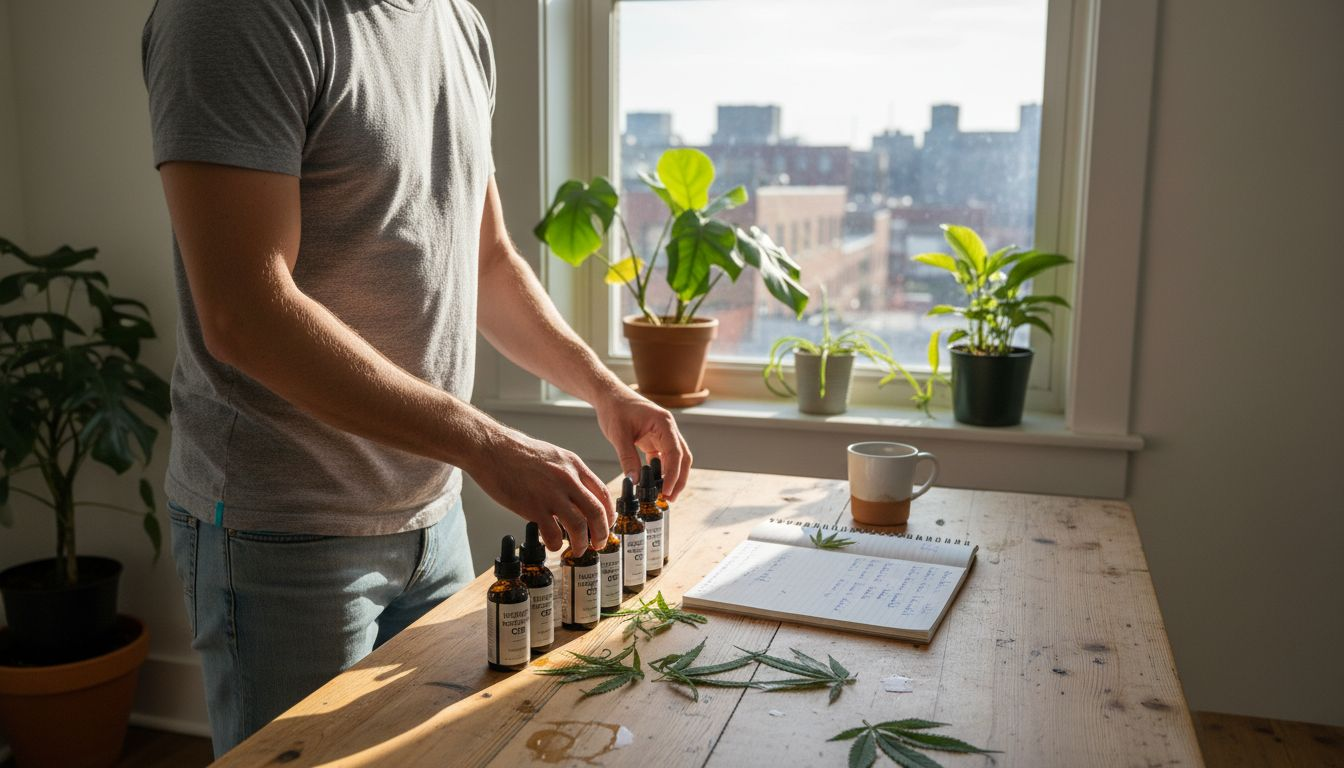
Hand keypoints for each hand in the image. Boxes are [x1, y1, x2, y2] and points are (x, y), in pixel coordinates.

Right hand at [466, 426, 614, 554]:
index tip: (606, 525)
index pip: (603, 493)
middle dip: (601, 533)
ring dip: (581, 543)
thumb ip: (567, 474)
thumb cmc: (516, 452)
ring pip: (579, 526)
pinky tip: (552, 544)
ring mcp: (551, 493)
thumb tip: (577, 494)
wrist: (490, 448)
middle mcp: (567, 478)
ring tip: (577, 550)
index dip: (608, 514)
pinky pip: (553, 534)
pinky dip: (556, 544)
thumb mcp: (552, 456)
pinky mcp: (533, 507)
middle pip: (597, 512)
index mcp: (574, 465)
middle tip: (598, 544)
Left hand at [594, 387, 691, 499]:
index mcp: (664, 423)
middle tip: (669, 499)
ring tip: (664, 495)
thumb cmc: (614, 409)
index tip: (666, 491)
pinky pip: (664, 458)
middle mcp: (668, 429)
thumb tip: (634, 481)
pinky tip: (655, 484)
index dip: (673, 474)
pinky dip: (662, 471)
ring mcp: (664, 434)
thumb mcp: (618, 435)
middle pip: (682, 457)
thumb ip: (627, 458)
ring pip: (676, 459)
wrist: (609, 396)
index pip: (675, 453)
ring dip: (673, 477)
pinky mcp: (656, 440)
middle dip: (678, 479)